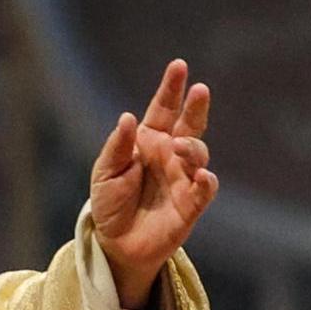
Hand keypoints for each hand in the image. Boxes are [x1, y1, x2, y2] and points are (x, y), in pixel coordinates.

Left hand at [89, 59, 220, 309]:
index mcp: (149, 141)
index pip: (163, 109)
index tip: (179, 66)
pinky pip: (205, 188)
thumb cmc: (110, 203)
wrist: (116, 243)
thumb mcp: (105, 172)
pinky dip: (206, 180)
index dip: (171, 88)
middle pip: (190, 124)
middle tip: (199, 89)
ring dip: (193, 147)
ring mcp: (184, 177)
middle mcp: (171, 154)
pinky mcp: (192, 203)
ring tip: (180, 147)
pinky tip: (201, 175)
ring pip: (199, 153)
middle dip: (196, 106)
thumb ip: (117, 146)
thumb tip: (128, 117)